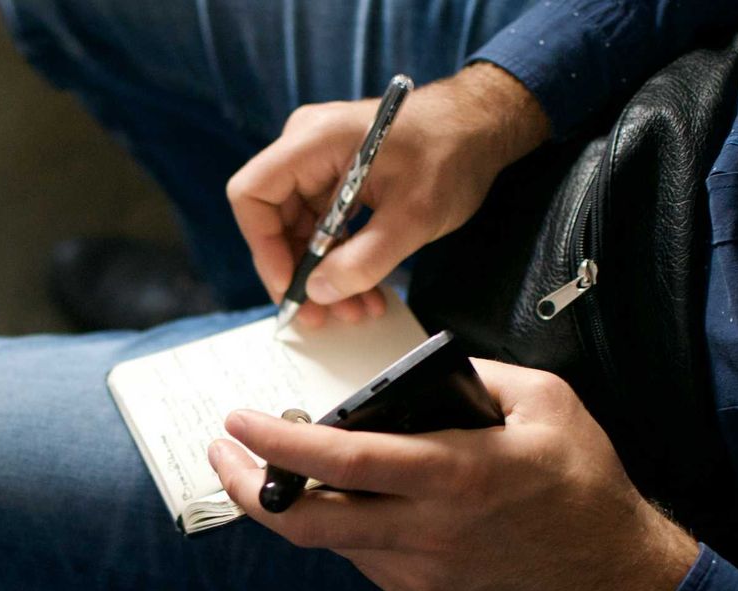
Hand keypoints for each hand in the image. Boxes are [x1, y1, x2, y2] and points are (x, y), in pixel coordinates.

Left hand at [208, 360, 698, 590]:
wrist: (614, 578)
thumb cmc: (584, 486)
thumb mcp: (548, 403)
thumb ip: (479, 376)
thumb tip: (421, 374)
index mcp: (454, 475)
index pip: (341, 461)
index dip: (278, 442)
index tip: (238, 421)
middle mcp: (427, 531)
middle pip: (307, 521)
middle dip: (247, 488)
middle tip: (222, 454)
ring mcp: (419, 572)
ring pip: (329, 540)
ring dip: (296, 503)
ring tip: (282, 468)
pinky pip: (360, 556)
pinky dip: (343, 524)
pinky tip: (350, 498)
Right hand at [226, 63, 548, 326]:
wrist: (485, 127)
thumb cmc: (452, 154)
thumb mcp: (412, 216)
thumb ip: (363, 260)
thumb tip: (319, 294)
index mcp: (312, 142)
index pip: (252, 194)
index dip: (263, 245)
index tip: (291, 285)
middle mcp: (306, 149)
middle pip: (274, 219)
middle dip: (299, 273)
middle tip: (322, 316)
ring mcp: (321, 164)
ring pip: (301, 230)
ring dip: (323, 275)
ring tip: (354, 311)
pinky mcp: (339, 179)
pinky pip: (325, 226)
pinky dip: (341, 260)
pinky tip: (365, 291)